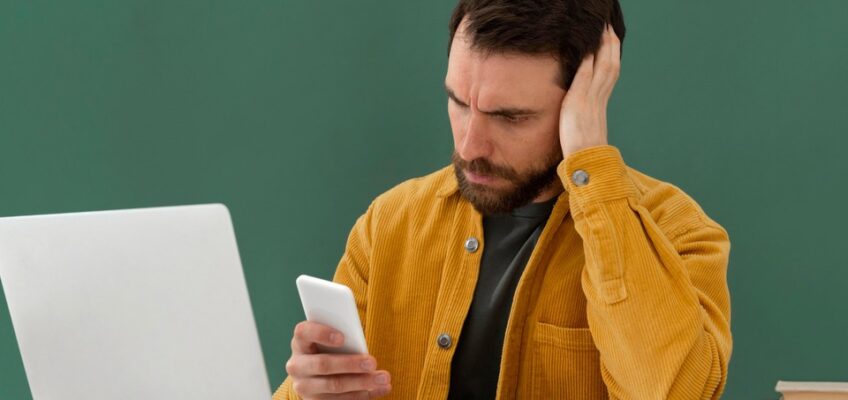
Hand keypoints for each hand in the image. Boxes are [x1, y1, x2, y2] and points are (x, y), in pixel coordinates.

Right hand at [286, 321, 390, 398]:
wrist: (316, 378)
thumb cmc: (329, 351)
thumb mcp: (330, 342)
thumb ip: (341, 338)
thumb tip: (361, 344)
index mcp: (300, 344)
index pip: (303, 333)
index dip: (321, 333)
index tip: (342, 337)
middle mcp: (298, 366)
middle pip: (322, 364)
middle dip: (350, 364)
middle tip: (372, 362)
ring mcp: (304, 387)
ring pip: (334, 386)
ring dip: (362, 382)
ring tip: (383, 378)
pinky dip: (363, 395)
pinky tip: (380, 389)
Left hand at [559, 24, 620, 157]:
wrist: (587, 164)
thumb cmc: (583, 151)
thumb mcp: (585, 127)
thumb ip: (585, 114)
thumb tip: (581, 110)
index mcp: (600, 104)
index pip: (609, 74)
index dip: (611, 56)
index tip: (611, 41)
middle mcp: (599, 100)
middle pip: (610, 67)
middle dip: (611, 46)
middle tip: (610, 28)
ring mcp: (591, 101)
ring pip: (603, 69)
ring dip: (604, 48)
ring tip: (603, 31)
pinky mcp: (579, 105)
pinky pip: (585, 80)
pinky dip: (588, 64)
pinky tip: (587, 51)